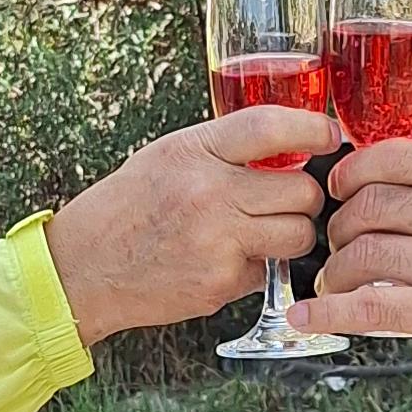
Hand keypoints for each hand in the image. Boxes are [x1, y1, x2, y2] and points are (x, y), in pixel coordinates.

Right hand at [46, 109, 335, 346]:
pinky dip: (258, 267)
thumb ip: (224, 151)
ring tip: (264, 231)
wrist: (82, 267)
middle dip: (307, 197)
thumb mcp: (168, 156)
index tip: (330, 135)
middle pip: (302, 191)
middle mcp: (209, 193)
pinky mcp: (220, 283)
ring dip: (292, 234)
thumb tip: (289, 151)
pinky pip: (268, 271)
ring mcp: (217, 242)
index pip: (270, 128)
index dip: (312, 128)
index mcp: (194, 151)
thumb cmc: (127, 207)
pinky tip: (226, 260)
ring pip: (298, 235)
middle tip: (291, 200)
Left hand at [293, 136, 411, 407]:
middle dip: (340, 225)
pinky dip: (328, 312)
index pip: (399, 157)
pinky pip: (368, 308)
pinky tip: (307, 316)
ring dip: (335, 271)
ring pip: (365, 253)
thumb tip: (397, 186)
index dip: (354, 169)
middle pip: (373, 204)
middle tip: (335, 245)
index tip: (339, 185)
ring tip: (333, 284)